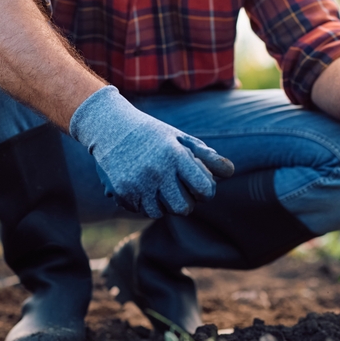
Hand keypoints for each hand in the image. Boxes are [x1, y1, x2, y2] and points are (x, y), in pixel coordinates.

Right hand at [69, 86, 234, 217]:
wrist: (110, 127)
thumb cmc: (153, 134)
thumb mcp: (181, 138)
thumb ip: (206, 156)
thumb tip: (230, 173)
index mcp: (176, 155)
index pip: (205, 189)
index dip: (206, 191)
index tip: (200, 186)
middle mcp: (158, 171)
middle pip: (184, 208)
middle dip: (186, 202)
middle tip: (179, 190)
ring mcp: (138, 183)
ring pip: (161, 213)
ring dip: (163, 204)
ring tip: (159, 186)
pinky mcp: (122, 192)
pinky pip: (141, 210)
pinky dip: (144, 203)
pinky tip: (141, 186)